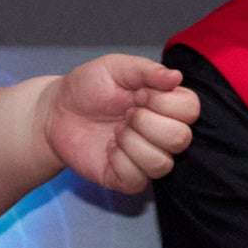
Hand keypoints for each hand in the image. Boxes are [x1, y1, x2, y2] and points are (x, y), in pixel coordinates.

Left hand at [40, 54, 199, 193]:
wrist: (55, 113)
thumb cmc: (87, 88)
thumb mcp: (115, 67)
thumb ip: (146, 70)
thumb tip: (176, 77)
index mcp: (166, 105)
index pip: (191, 109)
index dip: (165, 102)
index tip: (138, 94)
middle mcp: (162, 134)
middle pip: (182, 139)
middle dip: (147, 123)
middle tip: (125, 113)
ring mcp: (146, 159)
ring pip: (162, 164)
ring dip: (133, 144)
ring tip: (115, 132)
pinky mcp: (127, 179)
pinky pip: (137, 180)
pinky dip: (119, 162)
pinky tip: (108, 149)